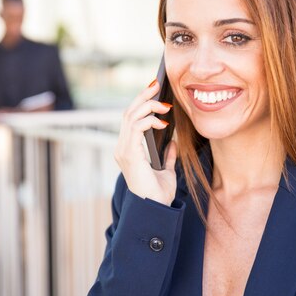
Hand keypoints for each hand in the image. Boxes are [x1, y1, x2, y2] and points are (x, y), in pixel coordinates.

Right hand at [114, 80, 176, 205]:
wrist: (155, 211)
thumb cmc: (158, 195)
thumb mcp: (166, 171)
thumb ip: (167, 157)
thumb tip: (173, 143)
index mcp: (128, 150)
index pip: (131, 120)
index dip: (141, 103)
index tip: (154, 92)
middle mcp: (122, 148)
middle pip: (128, 113)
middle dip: (142, 96)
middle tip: (156, 84)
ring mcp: (124, 150)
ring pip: (131, 117)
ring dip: (147, 105)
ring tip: (164, 103)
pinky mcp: (130, 154)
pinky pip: (136, 129)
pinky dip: (149, 121)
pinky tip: (163, 122)